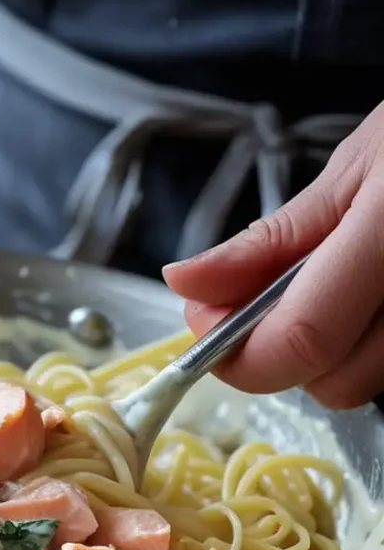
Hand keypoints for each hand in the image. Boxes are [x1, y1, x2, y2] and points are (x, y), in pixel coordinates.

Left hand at [164, 100, 383, 408]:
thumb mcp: (357, 167)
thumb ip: (270, 241)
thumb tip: (185, 283)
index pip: (303, 339)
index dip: (237, 351)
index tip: (205, 322)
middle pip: (336, 382)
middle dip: (280, 353)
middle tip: (256, 299)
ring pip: (369, 381)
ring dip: (329, 350)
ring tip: (328, 284)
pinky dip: (368, 342)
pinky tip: (365, 296)